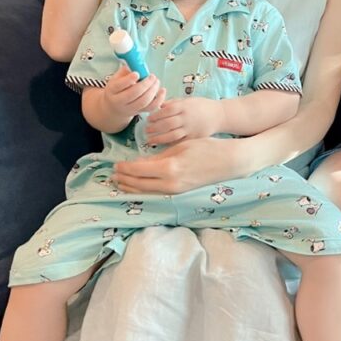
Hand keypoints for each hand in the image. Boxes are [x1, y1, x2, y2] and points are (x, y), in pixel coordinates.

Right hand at [103, 64, 165, 116]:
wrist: (114, 107)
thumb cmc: (118, 89)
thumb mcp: (117, 77)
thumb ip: (127, 70)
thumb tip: (138, 64)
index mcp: (112, 90)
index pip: (119, 85)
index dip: (129, 79)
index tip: (137, 73)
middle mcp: (119, 101)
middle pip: (133, 94)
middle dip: (145, 84)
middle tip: (152, 76)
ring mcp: (130, 108)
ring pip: (143, 102)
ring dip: (153, 90)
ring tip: (156, 81)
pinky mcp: (139, 112)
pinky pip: (151, 108)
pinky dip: (159, 99)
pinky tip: (162, 90)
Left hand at [113, 136, 239, 193]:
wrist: (228, 162)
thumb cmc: (206, 148)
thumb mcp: (179, 147)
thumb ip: (159, 156)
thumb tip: (140, 162)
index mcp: (168, 168)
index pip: (138, 170)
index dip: (125, 168)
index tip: (116, 164)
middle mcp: (169, 183)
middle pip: (139, 184)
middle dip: (124, 180)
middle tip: (112, 175)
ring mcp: (175, 191)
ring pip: (146, 192)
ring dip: (131, 188)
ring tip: (120, 183)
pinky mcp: (179, 193)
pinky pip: (156, 193)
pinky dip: (143, 191)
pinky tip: (137, 188)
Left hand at [144, 97, 222, 143]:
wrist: (219, 115)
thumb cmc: (201, 106)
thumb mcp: (187, 100)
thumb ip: (173, 103)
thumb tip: (157, 106)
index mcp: (185, 106)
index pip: (167, 110)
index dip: (156, 115)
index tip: (148, 119)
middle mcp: (187, 118)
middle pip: (167, 123)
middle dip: (154, 128)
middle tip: (146, 130)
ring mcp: (191, 129)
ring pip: (172, 135)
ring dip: (159, 138)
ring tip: (150, 140)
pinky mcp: (194, 138)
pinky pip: (180, 142)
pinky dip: (170, 145)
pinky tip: (162, 146)